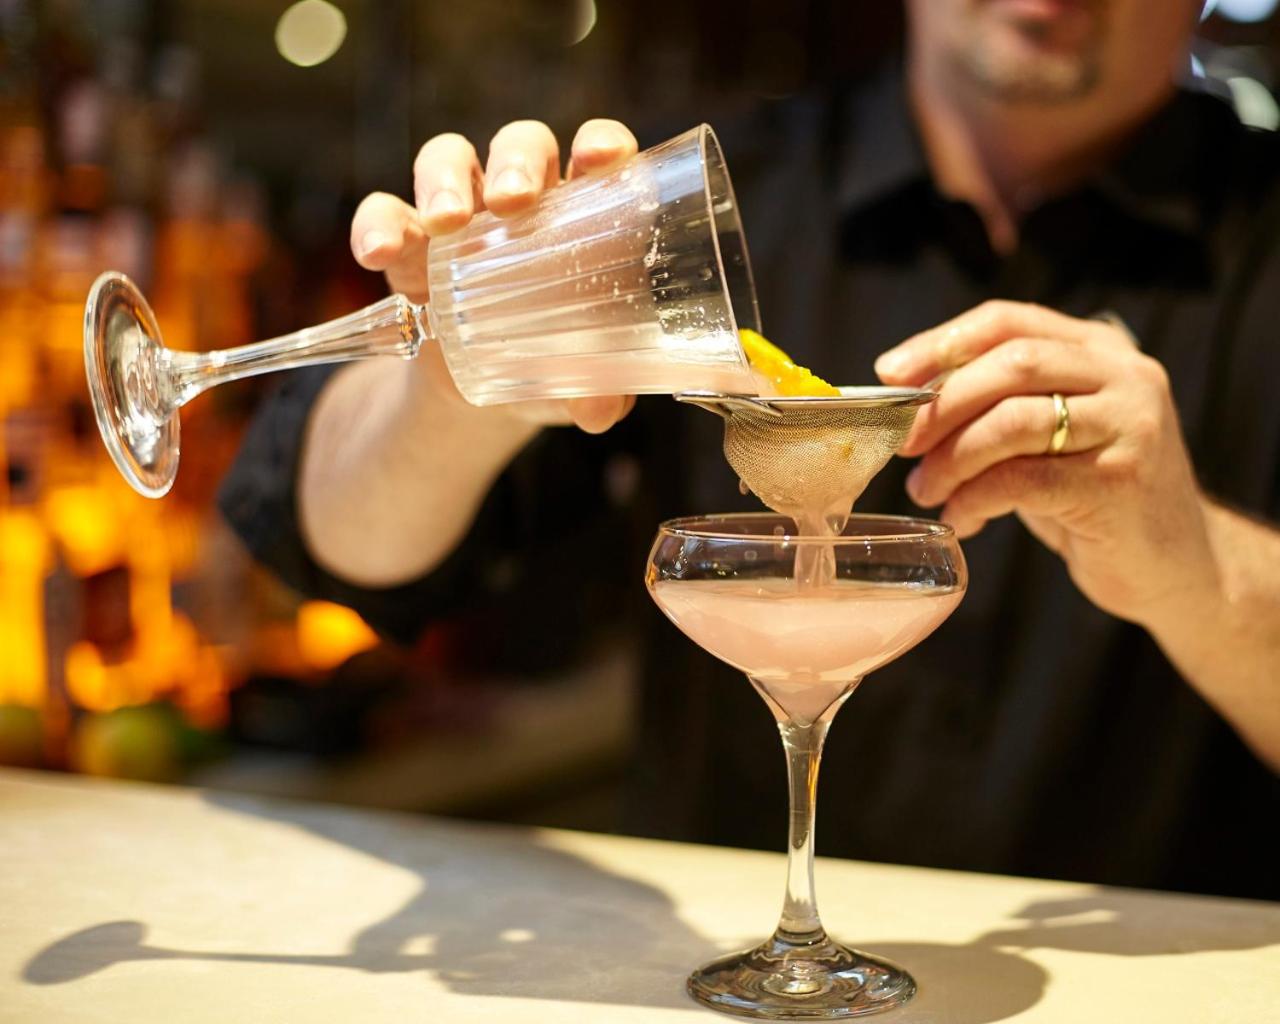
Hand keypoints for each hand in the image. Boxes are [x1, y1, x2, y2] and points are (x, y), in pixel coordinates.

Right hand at [348, 118, 638, 433]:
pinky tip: (377, 252)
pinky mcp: (407, 241)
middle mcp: (521, 199)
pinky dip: (378, 224)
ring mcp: (459, 214)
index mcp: (580, 216)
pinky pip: (385, 211)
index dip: (601, 143)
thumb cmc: (549, 364)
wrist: (477, 395)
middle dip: (516, 161)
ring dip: (446, 180)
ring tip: (446, 222)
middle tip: (512, 200)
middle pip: (521, 146)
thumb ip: (598, 393)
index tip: (599, 157)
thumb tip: (602, 409)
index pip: (596, 155)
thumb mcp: (575, 383)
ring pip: (449, 159)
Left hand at [875, 300, 1219, 627]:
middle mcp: (1123, 376)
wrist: (1172, 565)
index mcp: (1099, 349)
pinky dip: (975, 499)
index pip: (1009, 321)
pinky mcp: (1119, 481)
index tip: (889, 374)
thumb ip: (995, 406)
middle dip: (941, 404)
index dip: (941, 342)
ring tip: (924, 490)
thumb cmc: (1090, 496)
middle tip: (902, 443)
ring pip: (1012, 421)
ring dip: (951, 459)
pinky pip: (1022, 479)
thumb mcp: (1047, 435)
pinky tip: (961, 518)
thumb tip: (903, 400)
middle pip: (1010, 364)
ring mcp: (1129, 425)